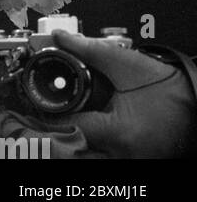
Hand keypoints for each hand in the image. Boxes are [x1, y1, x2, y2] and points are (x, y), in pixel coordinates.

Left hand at [9, 30, 194, 157]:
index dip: (48, 114)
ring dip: (73, 143)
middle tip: (41, 116)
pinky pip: (103, 159)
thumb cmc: (167, 87)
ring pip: (89, 159)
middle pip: (76, 151)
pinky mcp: (136, 163)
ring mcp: (132, 164)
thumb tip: (61, 37)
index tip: (35, 103)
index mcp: (120, 133)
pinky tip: (83, 132)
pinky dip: (90, 148)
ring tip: (61, 124)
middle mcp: (124, 155)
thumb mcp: (125, 65)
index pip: (70, 129)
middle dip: (56, 134)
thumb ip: (89, 50)